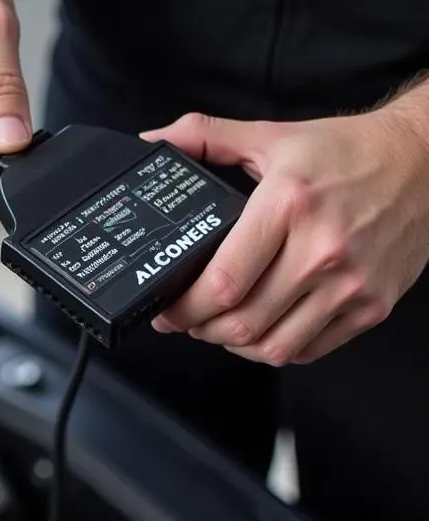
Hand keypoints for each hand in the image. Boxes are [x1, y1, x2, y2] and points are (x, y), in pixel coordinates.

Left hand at [144, 90, 428, 364]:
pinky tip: (264, 329)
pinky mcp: (370, 307)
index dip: (184, 309)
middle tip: (189, 321)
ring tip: (222, 327)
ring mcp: (350, 284)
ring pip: (272, 347)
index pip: (223, 283)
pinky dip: (275, 349)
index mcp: (288, 205)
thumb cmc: (347, 152)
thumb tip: (153, 141)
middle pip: (241, 324)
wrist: (428, 159)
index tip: (167, 312)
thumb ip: (206, 137)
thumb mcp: (273, 137)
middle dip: (202, 330)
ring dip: (236, 345)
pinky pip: (307, 351)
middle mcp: (321, 249)